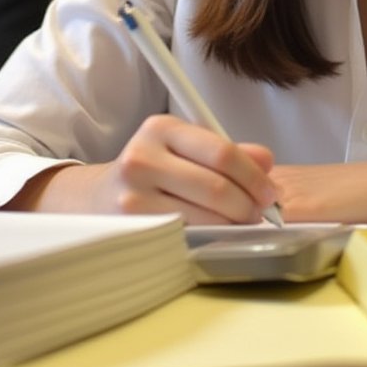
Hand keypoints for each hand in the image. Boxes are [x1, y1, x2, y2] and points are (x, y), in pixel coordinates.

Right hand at [6, 116, 277, 224]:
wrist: (95, 198)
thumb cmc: (152, 171)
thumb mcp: (185, 149)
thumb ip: (227, 152)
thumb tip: (267, 162)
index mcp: (162, 128)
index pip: (222, 152)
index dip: (254, 177)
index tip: (270, 193)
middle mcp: (143, 156)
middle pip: (216, 187)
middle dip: (249, 206)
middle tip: (260, 214)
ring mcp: (133, 194)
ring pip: (204, 216)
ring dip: (233, 225)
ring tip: (241, 225)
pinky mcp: (130, 225)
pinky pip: (185, 235)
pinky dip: (209, 237)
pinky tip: (215, 235)